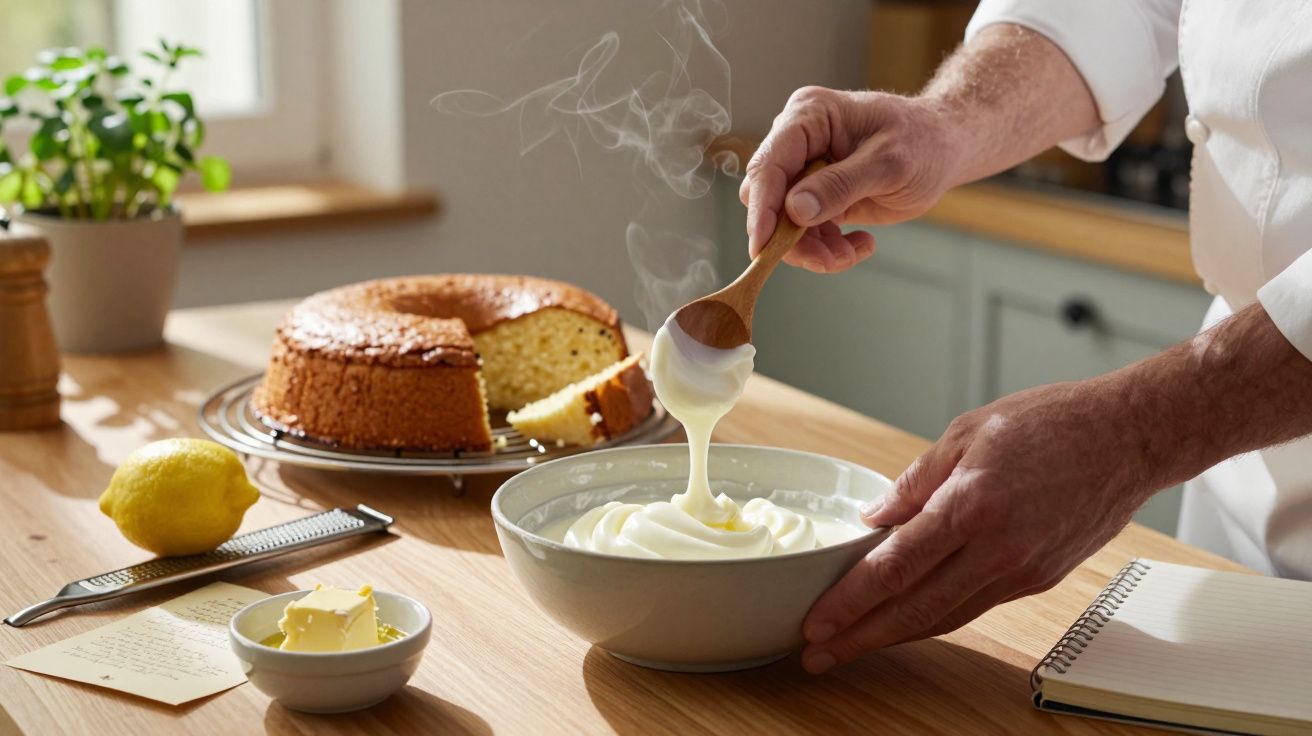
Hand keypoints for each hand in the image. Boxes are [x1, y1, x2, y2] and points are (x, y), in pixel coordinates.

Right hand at [739, 87, 961, 273]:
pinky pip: (806, 232)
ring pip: (785, 223)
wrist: (943, 148)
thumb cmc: (923, 142)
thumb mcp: (889, 163)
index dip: (762, 208)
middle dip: (792, 237)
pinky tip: (861, 243)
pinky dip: (829, 247)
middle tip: (826, 260)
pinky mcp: (816, 195)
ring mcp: (805, 170)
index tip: (762, 247)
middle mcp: (798, 141)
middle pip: (770, 198)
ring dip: (815, 248)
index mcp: (809, 116)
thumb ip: (841, 184)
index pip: (769, 164)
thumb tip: (795, 210)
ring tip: (852, 252)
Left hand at [799, 378, 1157, 672]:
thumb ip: (915, 481)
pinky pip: (974, 606)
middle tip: (817, 656)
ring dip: (894, 636)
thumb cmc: (1055, 423)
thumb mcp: (967, 432)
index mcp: (972, 506)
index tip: (817, 622)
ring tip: (851, 646)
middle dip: (860, 638)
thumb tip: (874, 518)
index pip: (896, 568)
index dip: (850, 602)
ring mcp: (1022, 571)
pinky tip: (906, 619)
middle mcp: (998, 549)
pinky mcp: (1039, 579)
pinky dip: (935, 617)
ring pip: (945, 618)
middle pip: (915, 610)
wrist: (1131, 438)